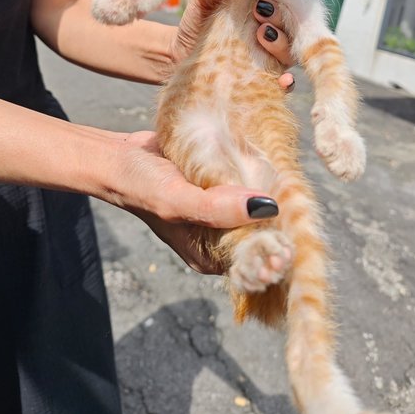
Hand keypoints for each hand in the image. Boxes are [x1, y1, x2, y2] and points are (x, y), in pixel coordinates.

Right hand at [108, 130, 278, 273]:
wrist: (119, 156)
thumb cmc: (141, 185)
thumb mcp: (176, 200)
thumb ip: (217, 209)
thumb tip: (267, 208)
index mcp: (208, 253)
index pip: (252, 257)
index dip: (276, 248)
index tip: (294, 232)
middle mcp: (217, 236)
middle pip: (259, 230)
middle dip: (280, 217)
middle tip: (295, 197)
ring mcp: (218, 210)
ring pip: (254, 204)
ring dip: (272, 191)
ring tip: (287, 176)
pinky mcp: (217, 186)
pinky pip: (244, 183)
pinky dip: (256, 173)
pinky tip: (269, 161)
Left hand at [170, 0, 294, 89]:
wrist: (178, 57)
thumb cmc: (195, 26)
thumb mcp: (204, 3)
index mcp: (260, 14)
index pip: (284, 3)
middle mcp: (270, 35)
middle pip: (290, 27)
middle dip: (280, 17)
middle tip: (260, 12)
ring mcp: (269, 59)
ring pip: (289, 52)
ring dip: (281, 43)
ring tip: (262, 34)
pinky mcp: (263, 80)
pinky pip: (285, 83)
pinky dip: (287, 82)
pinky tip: (284, 79)